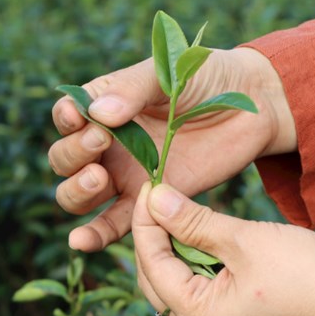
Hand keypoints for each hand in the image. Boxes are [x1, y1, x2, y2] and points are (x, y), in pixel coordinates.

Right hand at [49, 47, 295, 251]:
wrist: (248, 106)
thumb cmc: (204, 79)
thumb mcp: (166, 74)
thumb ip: (131, 90)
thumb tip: (97, 115)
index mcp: (107, 106)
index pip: (68, 116)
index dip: (66, 119)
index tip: (79, 118)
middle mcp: (109, 143)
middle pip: (65, 160)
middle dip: (74, 154)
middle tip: (101, 142)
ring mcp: (126, 174)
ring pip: (78, 195)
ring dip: (77, 192)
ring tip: (100, 180)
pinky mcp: (149, 202)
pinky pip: (114, 224)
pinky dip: (95, 235)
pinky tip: (81, 241)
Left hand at [132, 183, 314, 315]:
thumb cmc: (305, 272)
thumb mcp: (243, 239)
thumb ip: (194, 221)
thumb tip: (155, 198)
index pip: (152, 263)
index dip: (146, 222)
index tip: (150, 186)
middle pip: (157, 277)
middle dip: (154, 236)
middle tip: (159, 197)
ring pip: (176, 283)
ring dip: (173, 247)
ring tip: (177, 211)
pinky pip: (198, 290)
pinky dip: (193, 261)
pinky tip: (199, 235)